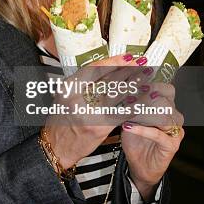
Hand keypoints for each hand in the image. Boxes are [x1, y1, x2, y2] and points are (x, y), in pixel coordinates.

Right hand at [44, 54, 144, 168]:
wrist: (56, 146)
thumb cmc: (61, 120)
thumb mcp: (65, 96)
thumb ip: (82, 83)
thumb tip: (108, 68)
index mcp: (68, 87)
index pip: (95, 68)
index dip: (114, 61)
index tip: (127, 57)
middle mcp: (78, 98)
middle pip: (108, 79)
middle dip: (128, 69)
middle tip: (141, 63)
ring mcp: (89, 113)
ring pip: (117, 93)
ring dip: (135, 83)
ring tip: (146, 76)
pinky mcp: (100, 126)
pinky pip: (122, 112)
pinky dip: (135, 104)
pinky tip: (144, 98)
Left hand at [121, 82, 183, 201]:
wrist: (140, 166)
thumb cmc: (135, 139)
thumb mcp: (130, 117)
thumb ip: (130, 103)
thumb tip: (119, 85)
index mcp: (167, 106)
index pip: (166, 88)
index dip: (152, 82)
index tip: (134, 80)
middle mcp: (174, 116)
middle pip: (167, 98)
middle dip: (148, 94)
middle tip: (130, 93)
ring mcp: (175, 131)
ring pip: (165, 114)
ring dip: (144, 110)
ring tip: (127, 109)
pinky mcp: (172, 145)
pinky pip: (159, 134)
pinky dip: (142, 129)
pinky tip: (128, 126)